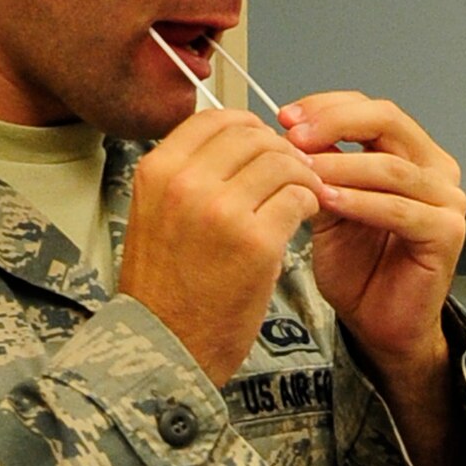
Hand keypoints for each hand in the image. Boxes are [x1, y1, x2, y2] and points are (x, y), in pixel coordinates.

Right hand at [119, 108, 326, 386]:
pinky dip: (310, 201)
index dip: (249, 127)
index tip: (264, 145)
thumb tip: (235, 141)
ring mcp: (221, 212)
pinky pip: (299, 198)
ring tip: (303, 195)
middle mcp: (185, 184)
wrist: (163, 347)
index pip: (216, 118)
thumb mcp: (155, 214)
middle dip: (281, 150)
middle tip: (293, 171)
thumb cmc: (164, 287)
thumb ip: (188, 174)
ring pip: (282, 162)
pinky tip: (305, 216)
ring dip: (302, 175)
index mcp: (157, 171)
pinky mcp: (257, 243)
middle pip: (253, 135)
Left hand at [281, 92, 465, 383]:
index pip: (372, 110)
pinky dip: (361, 202)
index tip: (287, 116)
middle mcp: (435, 169)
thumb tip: (292, 129)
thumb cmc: (360, 268)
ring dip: (341, 166)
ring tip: (303, 170)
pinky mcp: (446, 233)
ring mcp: (447, 200)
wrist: (379, 323)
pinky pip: (399, 209)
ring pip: (390, 167)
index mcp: (412, 153)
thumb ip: (322, 166)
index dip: (328, 106)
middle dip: (335, 124)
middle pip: (387, 123)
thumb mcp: (329, 203)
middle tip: (294, 136)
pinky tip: (329, 201)